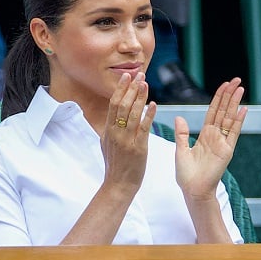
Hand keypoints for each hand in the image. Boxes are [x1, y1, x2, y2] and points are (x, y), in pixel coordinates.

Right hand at [100, 72, 154, 193]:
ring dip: (140, 97)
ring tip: (146, 84)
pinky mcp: (138, 148)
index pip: (114, 105)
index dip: (120, 89)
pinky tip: (154, 104)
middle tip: (138, 74)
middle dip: (131, 88)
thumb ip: (110, 131)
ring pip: (133, 114)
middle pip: (122, 105)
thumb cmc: (115, 166)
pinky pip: (144, 128)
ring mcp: (126, 140)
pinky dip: (149, 115)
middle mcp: (116, 133)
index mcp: (108, 131)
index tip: (126, 77)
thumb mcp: (107, 145)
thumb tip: (112, 118)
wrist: (118, 185)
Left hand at [175, 78, 245, 200]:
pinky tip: (243, 109)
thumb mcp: (181, 150)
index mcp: (205, 135)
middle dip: (229, 95)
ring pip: (229, 118)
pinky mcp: (227, 150)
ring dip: (235, 103)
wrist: (193, 190)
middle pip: (223, 111)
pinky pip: (233, 133)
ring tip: (240, 88)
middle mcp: (216, 137)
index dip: (218, 98)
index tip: (224, 85)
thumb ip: (181, 133)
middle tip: (236, 80)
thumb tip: (179, 116)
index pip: (213, 111)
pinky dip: (238, 121)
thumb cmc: (186, 174)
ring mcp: (223, 143)